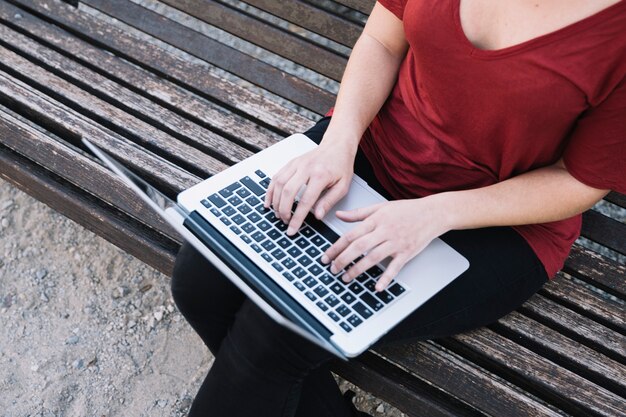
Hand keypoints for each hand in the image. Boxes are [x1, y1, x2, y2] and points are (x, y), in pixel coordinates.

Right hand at [264, 140, 356, 234]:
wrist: (337, 145)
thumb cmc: (341, 165)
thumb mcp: (343, 186)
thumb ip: (329, 201)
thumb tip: (317, 216)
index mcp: (320, 175)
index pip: (305, 201)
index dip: (297, 218)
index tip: (292, 229)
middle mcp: (306, 168)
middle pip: (288, 192)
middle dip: (283, 211)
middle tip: (285, 222)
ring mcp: (296, 164)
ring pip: (279, 184)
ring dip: (276, 202)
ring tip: (278, 214)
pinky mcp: (291, 163)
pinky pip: (276, 177)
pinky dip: (270, 190)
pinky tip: (269, 201)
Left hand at [321, 198, 449, 291]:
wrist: (432, 213)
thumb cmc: (407, 210)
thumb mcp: (380, 207)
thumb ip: (358, 213)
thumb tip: (339, 215)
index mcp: (376, 220)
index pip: (351, 235)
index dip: (336, 247)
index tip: (326, 256)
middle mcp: (384, 231)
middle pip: (359, 247)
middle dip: (343, 259)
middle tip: (332, 269)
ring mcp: (396, 242)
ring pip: (373, 257)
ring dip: (358, 269)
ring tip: (346, 278)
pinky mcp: (407, 252)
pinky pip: (395, 267)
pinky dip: (386, 278)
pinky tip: (377, 287)